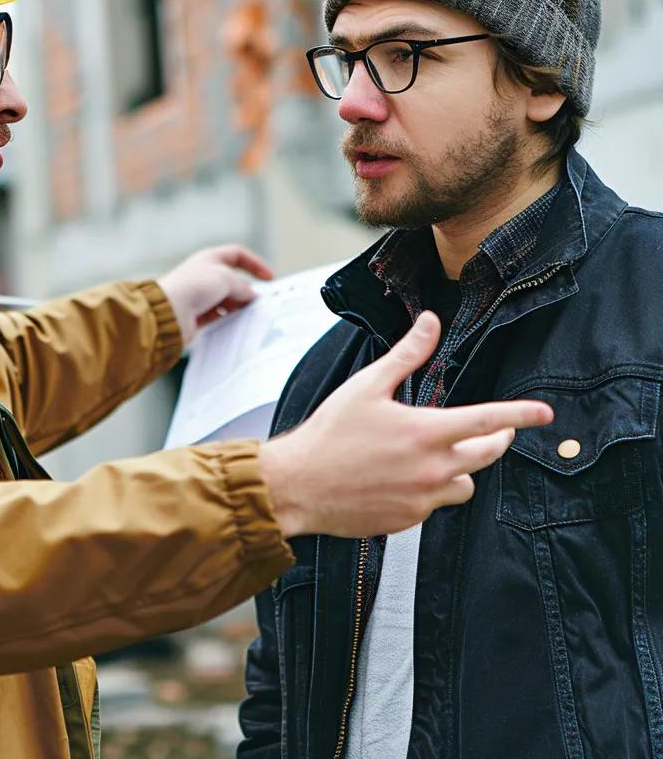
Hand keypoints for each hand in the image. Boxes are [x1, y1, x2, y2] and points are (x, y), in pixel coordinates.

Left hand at [158, 244, 273, 346]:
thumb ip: (243, 286)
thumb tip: (251, 295)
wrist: (168, 311)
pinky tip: (234, 323)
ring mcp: (200, 295)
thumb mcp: (226, 279)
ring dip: (237, 306)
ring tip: (247, 313)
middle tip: (258, 301)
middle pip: (233, 280)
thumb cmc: (193, 286)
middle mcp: (204, 275)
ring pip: (227, 300)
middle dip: (247, 290)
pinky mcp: (197, 315)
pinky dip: (227, 319)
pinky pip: (218, 316)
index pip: (237, 255)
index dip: (255, 264)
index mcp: (209, 258)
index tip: (269, 278)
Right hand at [258, 311, 552, 537]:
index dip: (520, 415)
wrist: (299, 485)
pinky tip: (399, 478)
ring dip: (458, 469)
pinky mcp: (409, 520)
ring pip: (464, 484)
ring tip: (433, 457)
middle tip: (494, 432)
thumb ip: (406, 355)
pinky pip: (434, 504)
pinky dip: (427, 490)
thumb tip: (429, 324)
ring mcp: (423, 498)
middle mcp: (432, 469)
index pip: (488, 420)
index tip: (544, 414)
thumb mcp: (366, 386)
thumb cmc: (329, 435)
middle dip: (497, 440)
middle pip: (486, 456)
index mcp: (426, 432)